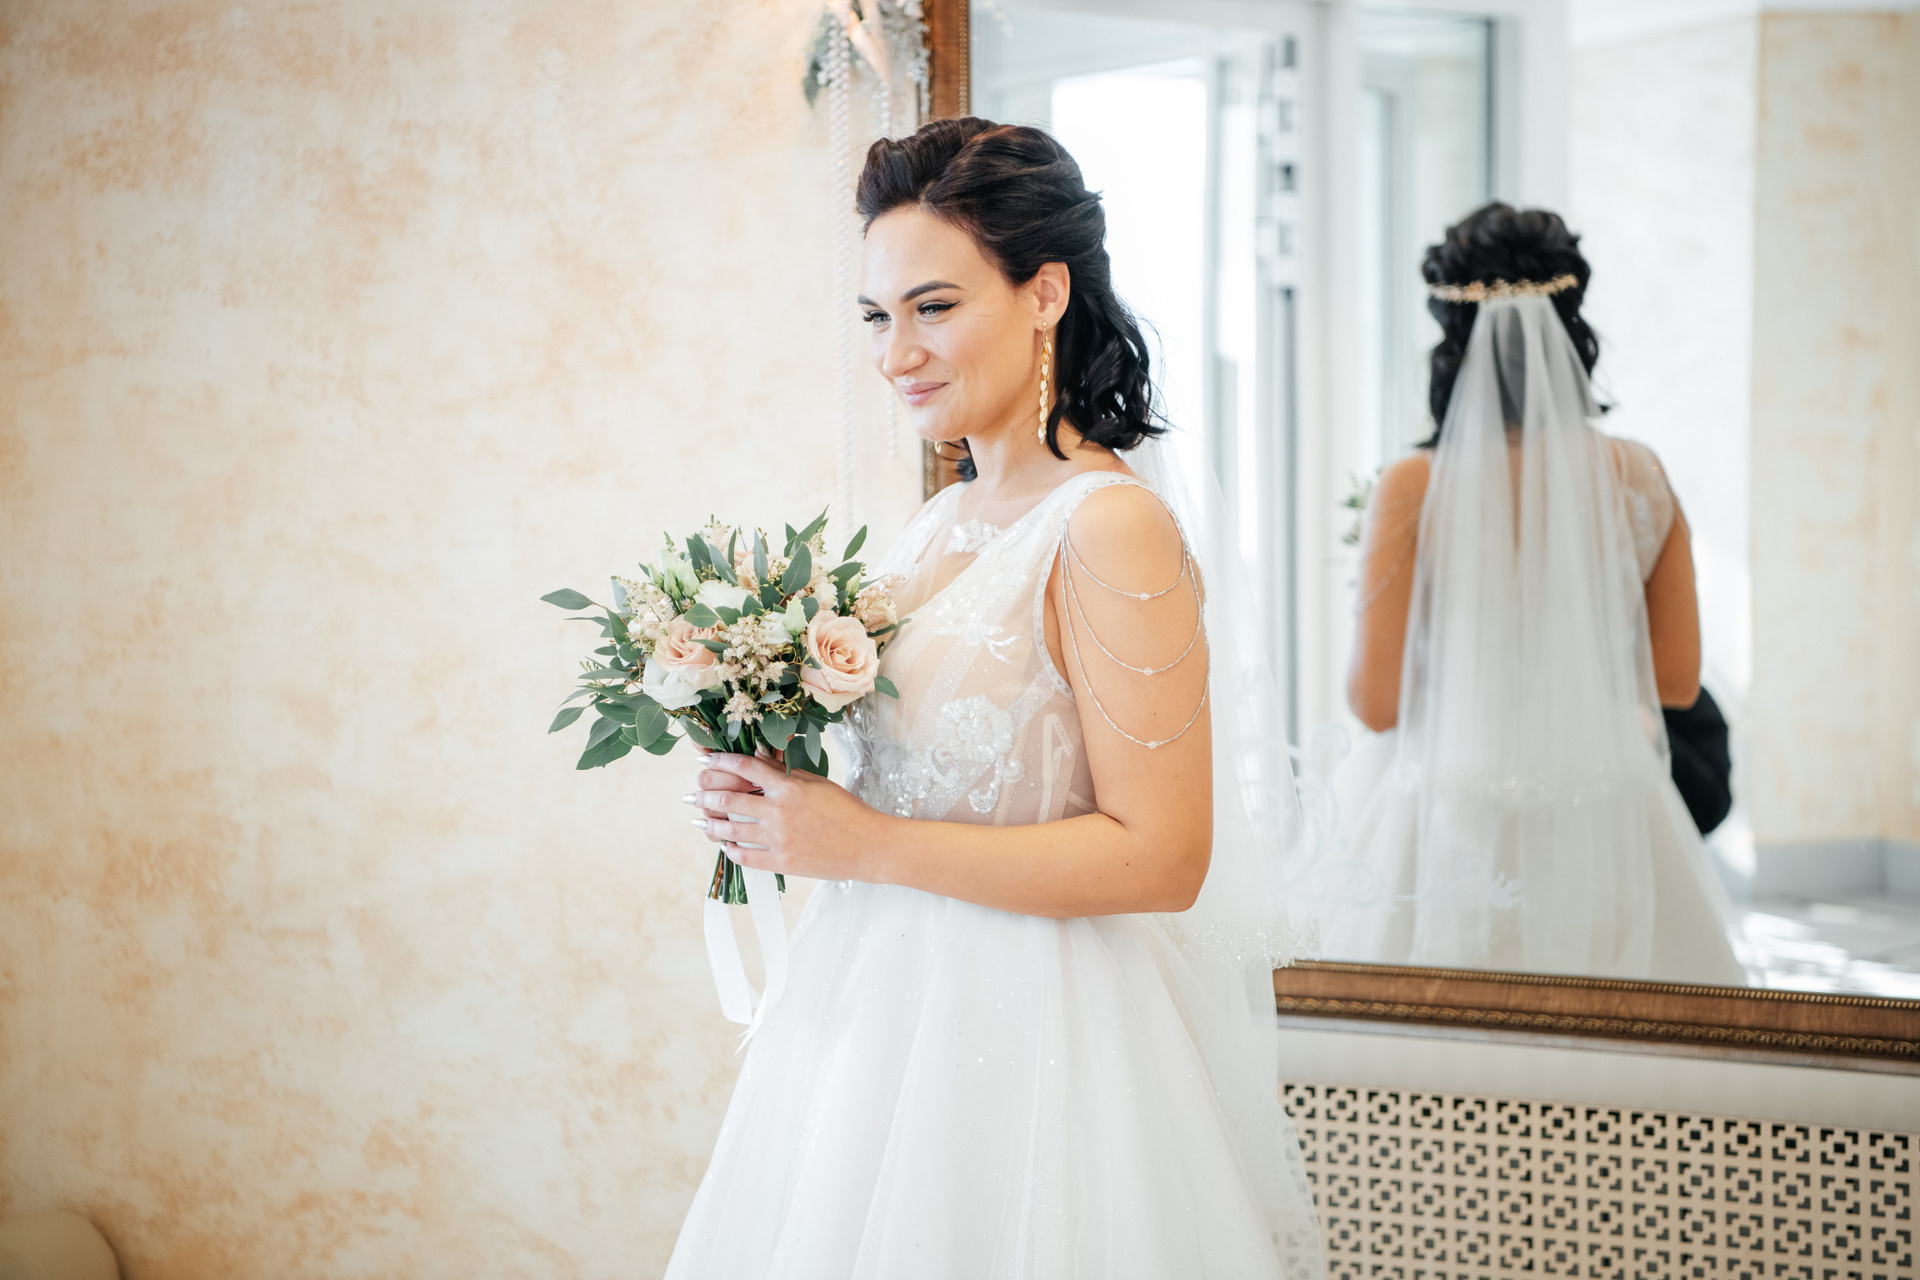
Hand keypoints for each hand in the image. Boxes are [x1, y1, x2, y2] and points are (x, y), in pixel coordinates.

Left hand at [684, 752, 887, 883]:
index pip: (745, 767)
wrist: (867, 846)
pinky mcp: (782, 862)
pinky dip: (731, 851)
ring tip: (701, 823)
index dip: (720, 762)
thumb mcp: (816, 783)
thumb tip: (756, 755)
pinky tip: (726, 846)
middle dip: (705, 796)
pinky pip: (746, 857)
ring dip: (710, 825)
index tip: (705, 762)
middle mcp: (779, 811)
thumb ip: (784, 772)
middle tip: (693, 795)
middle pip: (729, 800)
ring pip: (731, 831)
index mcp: (789, 787)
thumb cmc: (846, 810)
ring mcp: (779, 839)